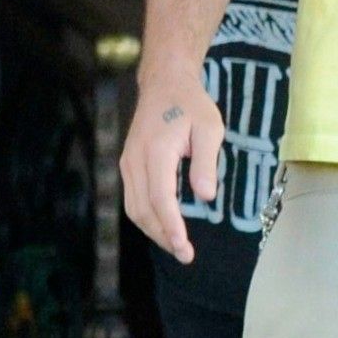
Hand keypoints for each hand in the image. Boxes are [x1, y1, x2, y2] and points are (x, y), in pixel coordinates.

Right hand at [120, 74, 223, 261]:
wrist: (164, 83)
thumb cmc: (191, 104)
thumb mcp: (210, 127)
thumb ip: (207, 162)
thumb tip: (205, 196)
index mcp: (156, 150)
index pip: (160, 198)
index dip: (171, 226)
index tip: (183, 247)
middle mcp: (135, 160)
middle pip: (143, 209)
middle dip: (163, 236)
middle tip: (185, 255)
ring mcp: (127, 163)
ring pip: (134, 208)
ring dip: (153, 231)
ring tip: (176, 246)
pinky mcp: (127, 165)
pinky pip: (133, 199)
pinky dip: (147, 218)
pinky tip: (164, 227)